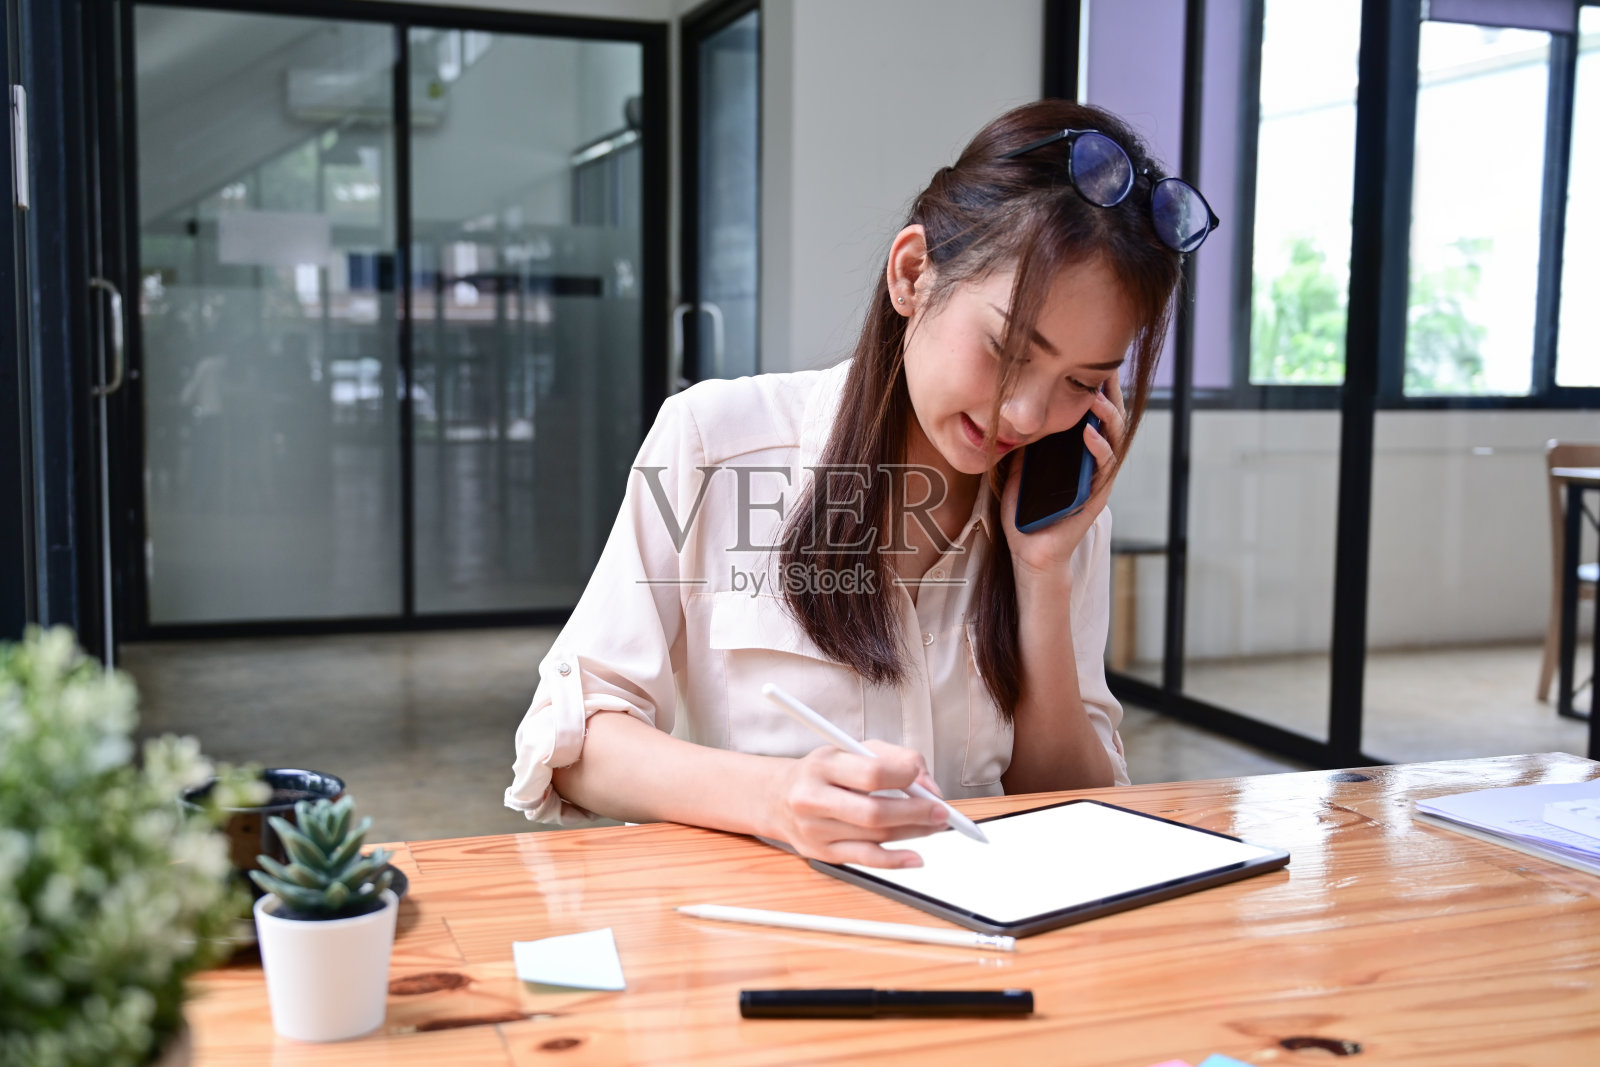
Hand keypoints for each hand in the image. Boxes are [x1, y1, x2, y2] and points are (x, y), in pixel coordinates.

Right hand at [766, 741, 949, 867]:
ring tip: (932, 825)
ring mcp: (816, 830)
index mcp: (823, 765)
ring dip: (913, 833)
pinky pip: (865, 860)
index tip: (923, 780)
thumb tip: (928, 786)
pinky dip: (895, 860)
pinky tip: (915, 857)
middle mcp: (814, 798)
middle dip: (916, 813)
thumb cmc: (822, 772)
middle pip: (875, 812)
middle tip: (940, 812)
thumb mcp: (852, 749)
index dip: (905, 777)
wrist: (776, 797)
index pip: (871, 773)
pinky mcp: (822, 853)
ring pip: (875, 836)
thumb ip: (894, 758)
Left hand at [1000, 373, 1126, 583]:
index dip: (1095, 390)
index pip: (1092, 415)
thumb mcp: (1018, 469)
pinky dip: (1098, 450)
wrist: (1029, 553)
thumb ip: (1024, 444)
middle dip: (1110, 395)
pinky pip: (1103, 470)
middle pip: (1110, 422)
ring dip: (1108, 418)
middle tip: (1106, 369)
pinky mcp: (1096, 498)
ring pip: (1113, 442)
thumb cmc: (1026, 514)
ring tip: (1098, 398)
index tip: (1089, 363)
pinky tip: (1089, 435)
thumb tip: (1014, 414)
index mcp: (1077, 454)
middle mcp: (1093, 464)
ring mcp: (1097, 480)